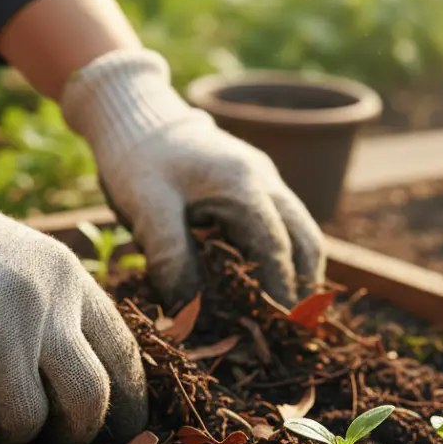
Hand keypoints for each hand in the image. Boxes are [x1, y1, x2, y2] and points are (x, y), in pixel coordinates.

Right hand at [0, 139, 146, 443]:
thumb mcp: (31, 263)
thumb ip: (62, 314)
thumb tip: (93, 396)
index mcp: (70, 281)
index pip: (121, 352)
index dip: (130, 399)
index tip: (128, 429)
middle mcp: (45, 308)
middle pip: (90, 398)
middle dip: (78, 433)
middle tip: (61, 442)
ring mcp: (0, 334)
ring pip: (27, 422)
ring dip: (7, 433)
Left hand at [60, 49, 324, 307]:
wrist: (137, 116)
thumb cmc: (138, 161)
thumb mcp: (147, 209)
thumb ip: (171, 259)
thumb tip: (192, 312)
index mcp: (243, 185)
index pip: (275, 247)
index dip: (279, 290)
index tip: (278, 327)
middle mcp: (265, 179)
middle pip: (305, 237)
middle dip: (306, 283)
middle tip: (297, 327)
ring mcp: (265, 176)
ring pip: (301, 227)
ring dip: (302, 268)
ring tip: (291, 309)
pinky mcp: (256, 179)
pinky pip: (285, 219)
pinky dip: (287, 251)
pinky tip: (270, 277)